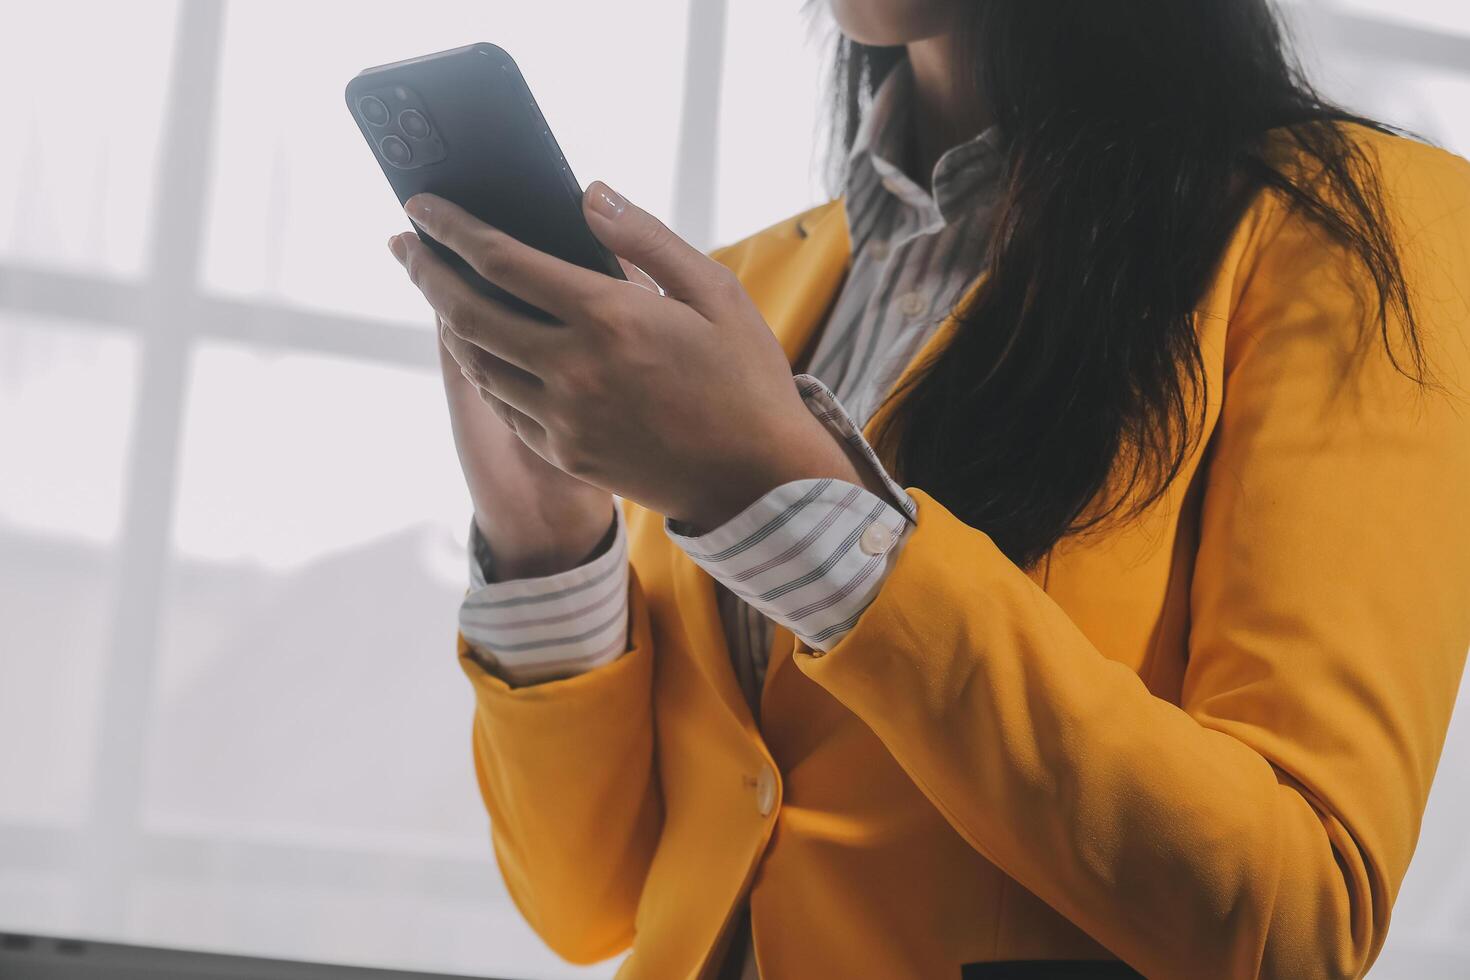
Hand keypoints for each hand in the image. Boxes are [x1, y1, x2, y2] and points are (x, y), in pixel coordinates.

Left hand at [389, 181, 863, 531]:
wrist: (759, 478)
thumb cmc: (745, 376)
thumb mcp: (715, 292)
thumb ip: (646, 238)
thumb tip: (586, 193)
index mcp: (610, 317)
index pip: (502, 261)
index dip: (452, 229)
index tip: (420, 206)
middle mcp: (574, 369)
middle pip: (468, 313)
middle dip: (425, 272)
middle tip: (402, 245)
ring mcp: (564, 419)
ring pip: (478, 363)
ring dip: (449, 323)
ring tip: (440, 292)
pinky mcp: (565, 454)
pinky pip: (504, 405)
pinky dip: (485, 370)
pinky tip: (485, 349)